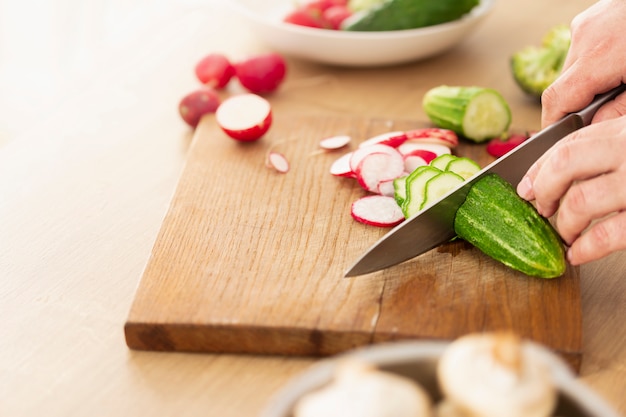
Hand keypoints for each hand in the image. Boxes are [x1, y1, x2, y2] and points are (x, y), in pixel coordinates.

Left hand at [517, 117, 625, 264]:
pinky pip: (608, 234)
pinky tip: (578, 254)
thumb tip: (559, 168)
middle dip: (544, 191)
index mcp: (624, 129)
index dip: (540, 168)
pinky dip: (586, 248)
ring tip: (563, 236)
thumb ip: (607, 147)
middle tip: (541, 211)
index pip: (569, 143)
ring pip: (580, 201)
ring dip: (563, 224)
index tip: (527, 187)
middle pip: (564, 164)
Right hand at [541, 0, 625, 127]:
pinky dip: (598, 62)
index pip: (556, 99)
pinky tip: (622, 63)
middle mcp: (587, 35)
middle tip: (610, 107)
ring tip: (623, 79)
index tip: (558, 137)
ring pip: (574, 66)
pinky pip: (586, 48)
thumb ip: (619, 112)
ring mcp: (590, 22)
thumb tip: (593, 128)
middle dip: (580, 101)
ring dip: (590, 80)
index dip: (554, 123)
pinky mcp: (597, 16)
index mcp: (600, 54)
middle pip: (564, 83)